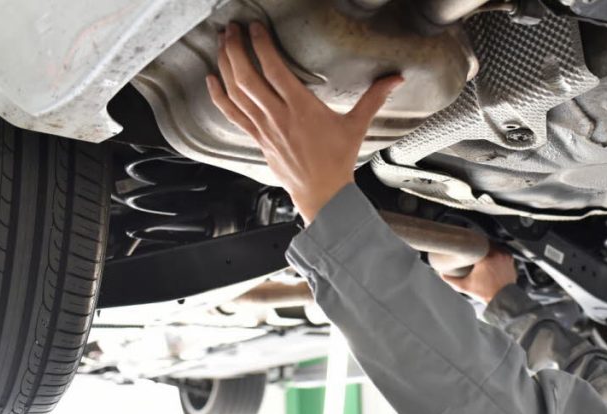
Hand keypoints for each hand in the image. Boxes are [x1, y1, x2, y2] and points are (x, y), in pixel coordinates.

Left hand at [206, 21, 403, 224]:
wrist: (323, 193)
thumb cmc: (337, 161)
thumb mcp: (357, 126)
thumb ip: (374, 98)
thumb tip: (395, 79)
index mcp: (302, 108)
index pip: (275, 69)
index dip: (262, 45)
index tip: (257, 28)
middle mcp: (279, 116)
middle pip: (247, 76)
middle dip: (236, 49)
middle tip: (233, 29)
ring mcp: (265, 128)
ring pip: (236, 92)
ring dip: (226, 65)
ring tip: (223, 44)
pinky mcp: (258, 138)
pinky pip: (232, 115)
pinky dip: (219, 96)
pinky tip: (212, 81)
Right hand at [440, 248, 517, 303]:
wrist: (503, 299)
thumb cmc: (486, 293)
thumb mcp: (465, 286)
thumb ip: (451, 279)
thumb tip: (442, 274)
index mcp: (486, 257)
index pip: (477, 242)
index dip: (472, 241)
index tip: (467, 243)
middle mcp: (497, 254)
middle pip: (486, 242)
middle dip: (480, 244)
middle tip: (473, 248)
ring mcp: (505, 257)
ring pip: (495, 245)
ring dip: (489, 247)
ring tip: (481, 251)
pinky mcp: (510, 260)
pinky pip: (502, 251)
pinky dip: (497, 252)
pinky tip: (492, 256)